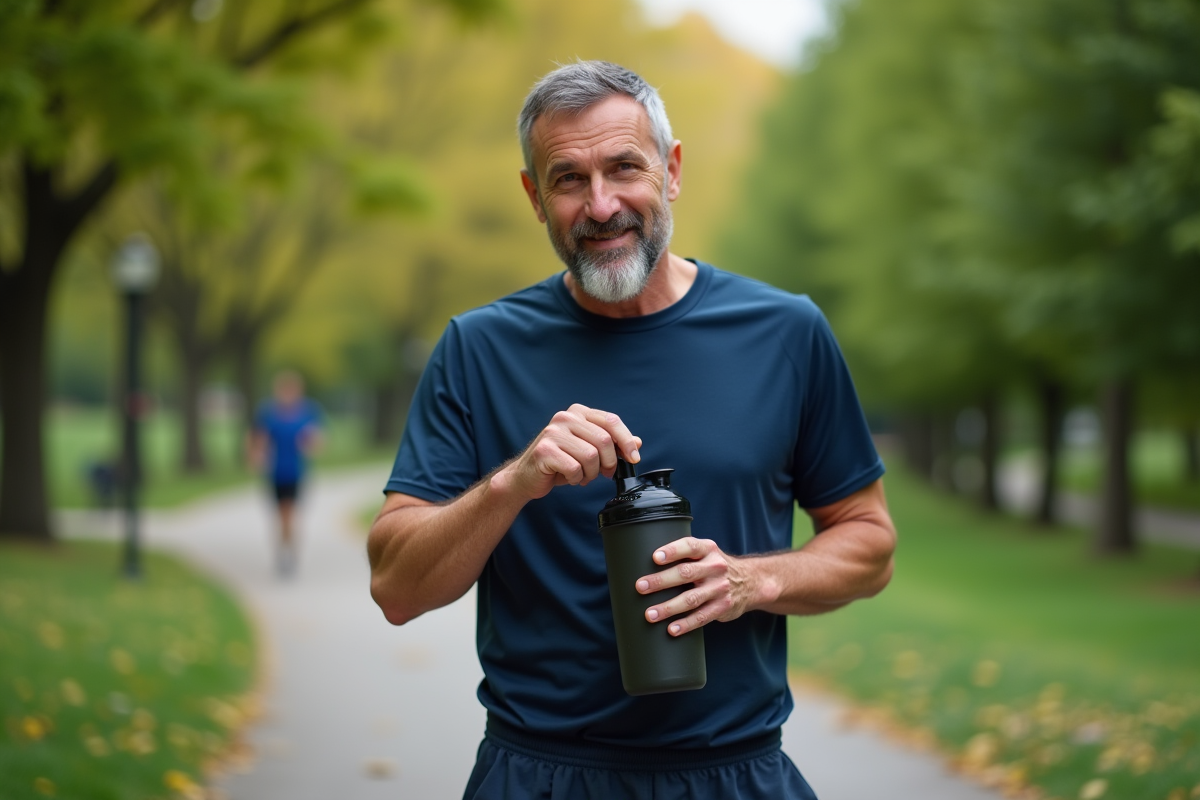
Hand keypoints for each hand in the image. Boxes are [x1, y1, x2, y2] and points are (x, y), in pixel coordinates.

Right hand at [494, 404, 641, 501]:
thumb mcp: (589, 450)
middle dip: (608, 462)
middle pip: (604, 440)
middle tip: (603, 473)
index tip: (633, 458)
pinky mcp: (545, 450)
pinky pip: (575, 468)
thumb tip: (637, 443)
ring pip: (591, 456)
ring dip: (591, 473)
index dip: (626, 441)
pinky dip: (576, 479)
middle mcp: (565, 418)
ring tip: (581, 475)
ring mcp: (553, 433)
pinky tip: (568, 477)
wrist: (527, 476)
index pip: (611, 421)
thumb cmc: (559, 462)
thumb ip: (612, 444)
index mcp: (578, 413)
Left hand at [636, 537, 759, 635]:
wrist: (751, 581)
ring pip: (691, 599)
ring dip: (668, 608)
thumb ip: (684, 555)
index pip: (689, 546)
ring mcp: (719, 588)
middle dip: (661, 581)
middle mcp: (714, 567)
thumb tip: (643, 561)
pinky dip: (685, 624)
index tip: (654, 557)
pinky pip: (701, 617)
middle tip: (640, 587)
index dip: (672, 551)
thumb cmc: (715, 566)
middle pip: (685, 573)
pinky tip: (671, 629)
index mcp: (707, 549)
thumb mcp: (706, 553)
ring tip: (650, 614)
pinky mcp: (722, 607)